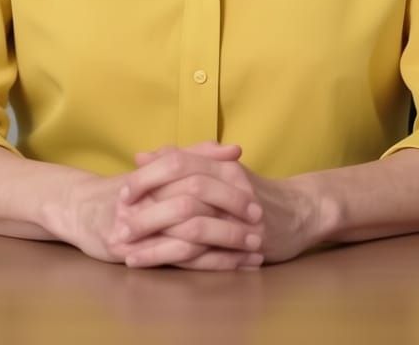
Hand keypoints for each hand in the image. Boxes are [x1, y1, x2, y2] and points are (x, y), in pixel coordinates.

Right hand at [45, 142, 252, 266]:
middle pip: (194, 202)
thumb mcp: (160, 168)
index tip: (253, 192)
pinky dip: (211, 264)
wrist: (82, 210)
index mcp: (156, 173)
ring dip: (226, 244)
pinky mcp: (137, 253)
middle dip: (229, 213)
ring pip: (189, 235)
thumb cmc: (128, 189)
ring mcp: (140, 226)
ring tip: (254, 247)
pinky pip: (179, 261)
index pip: (194, 173)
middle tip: (258, 220)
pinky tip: (234, 266)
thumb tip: (234, 148)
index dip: (225, 184)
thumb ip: (196, 156)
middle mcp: (147, 198)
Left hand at [117, 143, 322, 267]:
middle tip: (118, 221)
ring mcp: (240, 216)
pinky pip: (206, 252)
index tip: (123, 192)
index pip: (179, 163)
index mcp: (221, 164)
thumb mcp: (219, 168)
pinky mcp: (245, 244)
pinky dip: (176, 259)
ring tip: (126, 247)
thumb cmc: (251, 191)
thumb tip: (143, 155)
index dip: (148, 177)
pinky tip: (153, 263)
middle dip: (146, 208)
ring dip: (155, 238)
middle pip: (182, 192)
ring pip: (192, 224)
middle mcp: (231, 185)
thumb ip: (183, 160)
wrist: (300, 211)